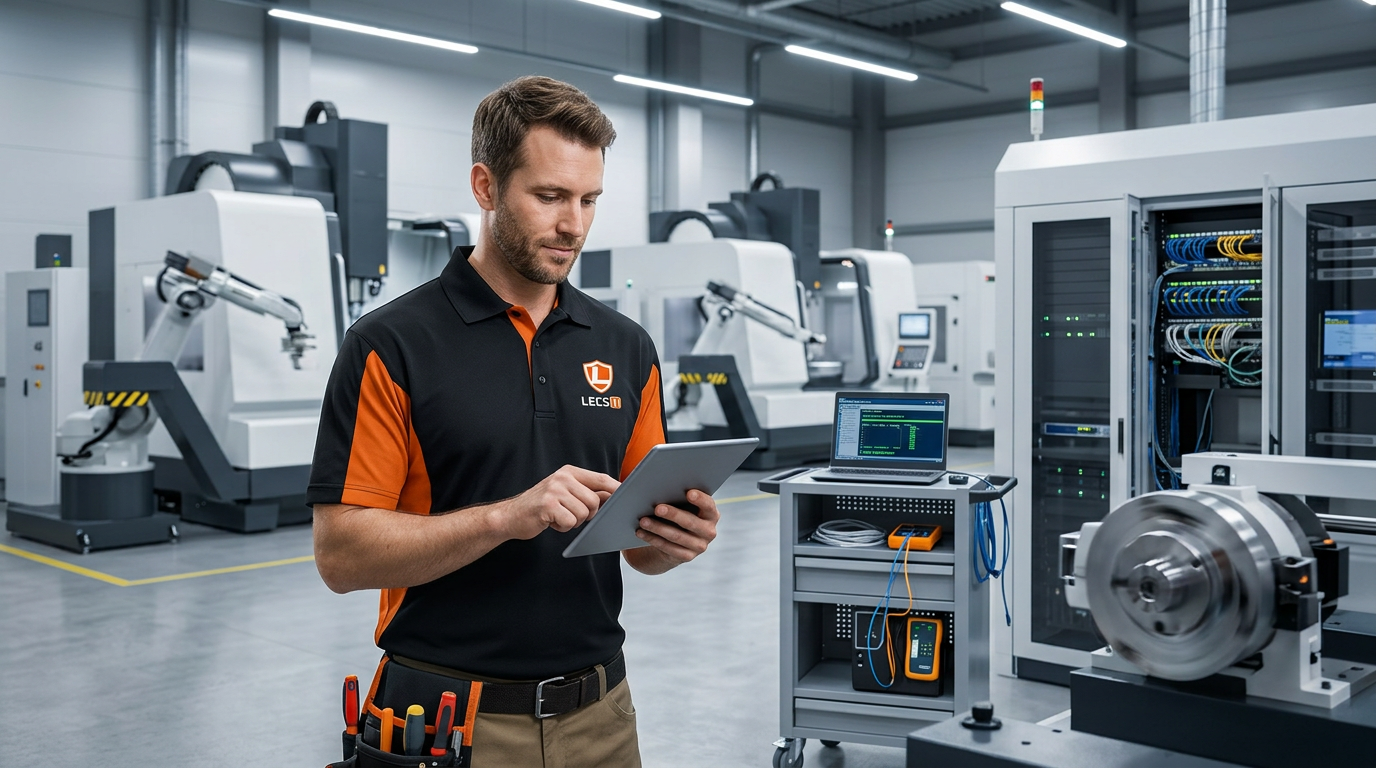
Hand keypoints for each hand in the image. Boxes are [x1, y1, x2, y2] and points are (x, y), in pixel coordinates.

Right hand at [496, 465, 618, 539]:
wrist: (511, 516)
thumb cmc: (541, 507)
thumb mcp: (565, 493)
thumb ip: (587, 493)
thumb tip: (614, 495)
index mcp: (569, 472)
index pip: (601, 479)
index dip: (616, 489)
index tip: (628, 497)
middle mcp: (563, 477)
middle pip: (595, 501)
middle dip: (587, 514)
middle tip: (570, 515)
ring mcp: (554, 490)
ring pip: (584, 513)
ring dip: (573, 521)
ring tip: (558, 516)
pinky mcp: (548, 505)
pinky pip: (570, 522)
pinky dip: (563, 527)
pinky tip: (551, 521)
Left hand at [633, 489, 718, 565]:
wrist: (677, 539)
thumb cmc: (680, 512)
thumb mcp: (684, 505)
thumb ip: (679, 496)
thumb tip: (660, 488)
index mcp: (711, 514)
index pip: (709, 506)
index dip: (700, 499)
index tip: (689, 492)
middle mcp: (709, 531)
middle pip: (690, 522)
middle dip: (673, 514)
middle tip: (657, 508)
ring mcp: (699, 546)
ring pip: (677, 536)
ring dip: (658, 528)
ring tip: (643, 520)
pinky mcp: (687, 556)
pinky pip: (668, 548)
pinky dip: (653, 539)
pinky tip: (641, 532)